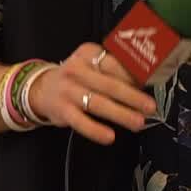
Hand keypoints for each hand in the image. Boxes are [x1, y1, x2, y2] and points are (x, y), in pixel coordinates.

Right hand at [28, 42, 156, 143]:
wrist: (40, 88)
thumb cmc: (77, 77)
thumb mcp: (91, 65)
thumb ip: (113, 70)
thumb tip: (144, 82)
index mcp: (88, 53)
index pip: (113, 64)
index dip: (133, 76)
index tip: (149, 86)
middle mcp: (77, 70)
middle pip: (109, 85)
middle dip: (133, 97)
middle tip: (150, 107)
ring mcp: (68, 90)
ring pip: (98, 103)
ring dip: (121, 114)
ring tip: (138, 122)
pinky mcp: (61, 110)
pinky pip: (80, 121)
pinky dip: (95, 130)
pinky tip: (110, 136)